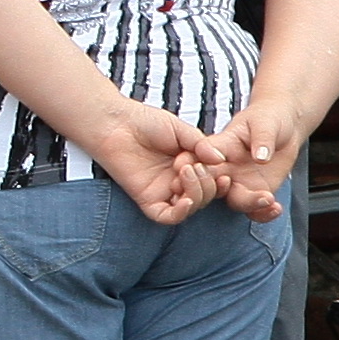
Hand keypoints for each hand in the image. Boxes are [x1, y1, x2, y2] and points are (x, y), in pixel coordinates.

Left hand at [89, 102, 219, 225]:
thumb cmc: (144, 122)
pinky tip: (185, 200)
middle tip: (192, 164)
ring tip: (185, 169)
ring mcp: (162, 191)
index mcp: (188, 165)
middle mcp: (176, 181)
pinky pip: (167, 216)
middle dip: (205, 183)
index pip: (212, 183)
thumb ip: (201, 145)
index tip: (223, 172)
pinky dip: (180, 212)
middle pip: (204, 196)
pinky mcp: (146, 199)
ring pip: (190, 207)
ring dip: (195, 192)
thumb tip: (220, 160)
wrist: (115, 123)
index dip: (220, 182)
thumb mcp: (180, 130)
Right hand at [206, 99, 303, 221]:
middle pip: (212, 186)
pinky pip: (253, 209)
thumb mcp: (264, 122)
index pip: (200, 159)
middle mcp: (224, 169)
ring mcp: (239, 182)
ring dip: (249, 203)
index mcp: (219, 148)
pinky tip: (276, 208)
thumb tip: (261, 156)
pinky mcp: (255, 192)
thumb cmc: (267, 118)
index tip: (198, 172)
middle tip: (237, 190)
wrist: (284, 127)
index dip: (194, 168)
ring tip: (268, 198)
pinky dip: (263, 213)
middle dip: (217, 193)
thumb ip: (261, 138)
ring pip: (234, 200)